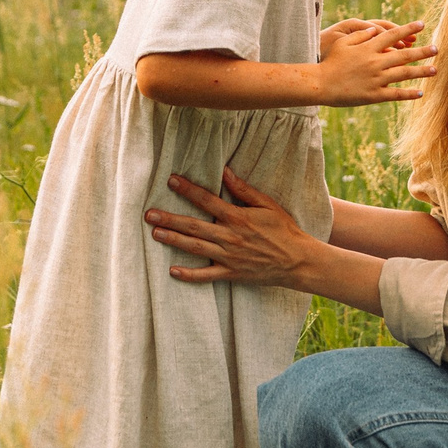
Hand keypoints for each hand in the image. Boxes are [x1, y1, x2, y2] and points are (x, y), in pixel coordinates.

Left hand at [146, 168, 314, 285]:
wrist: (297, 261)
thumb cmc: (284, 229)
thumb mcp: (267, 204)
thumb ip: (244, 189)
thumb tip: (225, 172)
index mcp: (237, 217)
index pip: (207, 201)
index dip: (188, 190)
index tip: (171, 180)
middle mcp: (230, 237)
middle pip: (194, 226)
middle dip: (170, 218)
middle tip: (149, 213)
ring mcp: (229, 257)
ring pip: (195, 248)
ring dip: (174, 240)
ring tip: (155, 233)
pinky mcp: (231, 273)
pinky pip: (206, 275)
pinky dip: (189, 275)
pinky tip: (172, 271)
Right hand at [313, 19, 434, 106]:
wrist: (320, 84)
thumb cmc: (330, 62)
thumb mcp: (344, 43)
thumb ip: (361, 35)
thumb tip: (376, 30)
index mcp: (368, 47)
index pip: (393, 35)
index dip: (408, 29)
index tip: (422, 24)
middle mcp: (375, 62)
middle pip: (404, 54)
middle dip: (422, 51)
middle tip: (436, 48)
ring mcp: (376, 79)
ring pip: (404, 74)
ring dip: (421, 71)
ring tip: (434, 70)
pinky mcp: (374, 95)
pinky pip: (395, 94)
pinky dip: (409, 93)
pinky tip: (420, 92)